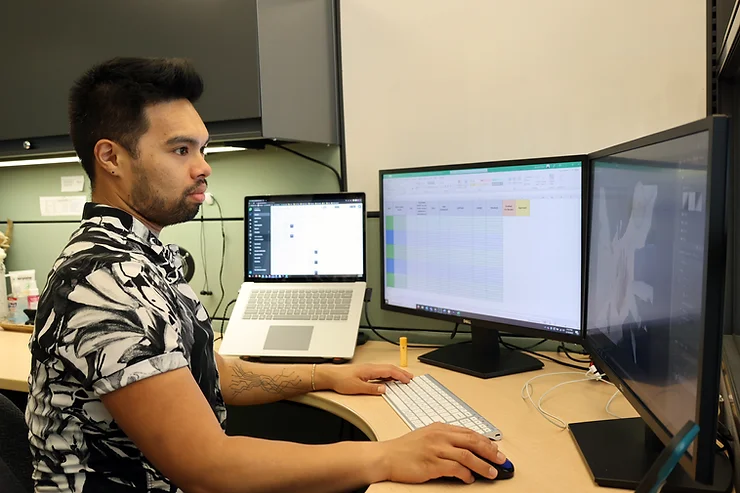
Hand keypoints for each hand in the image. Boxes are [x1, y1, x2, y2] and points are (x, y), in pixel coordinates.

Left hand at [319, 363, 412, 395]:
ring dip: (395, 373)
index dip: (400, 375)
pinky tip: (389, 379)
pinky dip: (388, 374)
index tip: (407, 379)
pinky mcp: (365, 371)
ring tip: (403, 378)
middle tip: (410, 378)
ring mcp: (368, 369)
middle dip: (401, 373)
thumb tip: (384, 389)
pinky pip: (380, 371)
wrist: (330, 376)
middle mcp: (370, 367)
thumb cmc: (341, 380)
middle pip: (389, 368)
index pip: (389, 371)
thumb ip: (372, 389)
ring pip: (385, 369)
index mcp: (370, 370)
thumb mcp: (357, 387)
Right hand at [378, 423, 506, 483]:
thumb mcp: (427, 435)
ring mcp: (436, 450)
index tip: (496, 450)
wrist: (387, 456)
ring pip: (467, 456)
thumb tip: (466, 447)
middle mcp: (440, 436)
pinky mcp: (432, 464)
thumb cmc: (405, 448)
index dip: (486, 441)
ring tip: (492, 472)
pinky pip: (455, 469)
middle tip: (502, 460)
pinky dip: (466, 475)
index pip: (469, 432)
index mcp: (440, 428)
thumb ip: (445, 438)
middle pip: (472, 441)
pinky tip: (470, 479)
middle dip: (490, 451)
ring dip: (483, 465)